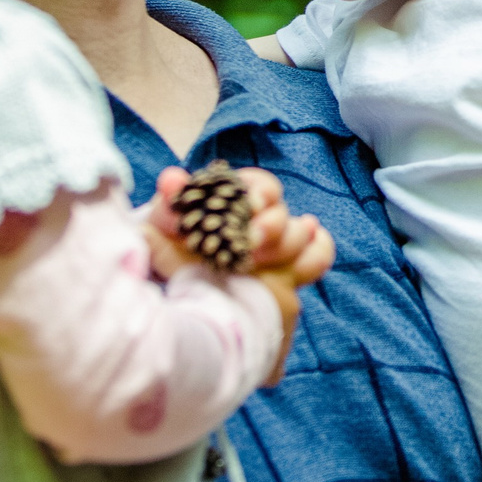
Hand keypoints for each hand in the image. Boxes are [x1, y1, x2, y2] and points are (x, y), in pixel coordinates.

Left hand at [149, 167, 332, 328]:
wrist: (183, 302)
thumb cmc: (173, 256)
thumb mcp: (163, 233)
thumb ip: (168, 207)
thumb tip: (171, 180)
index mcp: (235, 202)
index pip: (261, 186)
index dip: (260, 192)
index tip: (251, 203)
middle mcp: (261, 221)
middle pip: (282, 213)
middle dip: (271, 226)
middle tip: (252, 243)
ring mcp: (279, 248)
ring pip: (300, 236)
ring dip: (286, 247)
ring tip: (260, 261)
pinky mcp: (290, 274)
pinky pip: (318, 256)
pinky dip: (317, 251)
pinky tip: (304, 258)